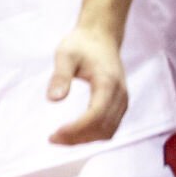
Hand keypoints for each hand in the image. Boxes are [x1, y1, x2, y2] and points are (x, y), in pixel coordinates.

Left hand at [47, 24, 128, 143]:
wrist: (101, 36)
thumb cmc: (81, 44)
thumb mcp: (65, 55)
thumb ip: (60, 76)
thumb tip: (53, 99)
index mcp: (108, 83)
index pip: (96, 115)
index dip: (77, 129)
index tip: (55, 134)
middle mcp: (120, 94)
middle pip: (103, 128)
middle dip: (78, 138)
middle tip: (52, 139)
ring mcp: (123, 100)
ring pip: (108, 131)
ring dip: (85, 139)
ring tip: (60, 138)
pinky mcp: (119, 103)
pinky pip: (110, 126)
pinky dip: (93, 134)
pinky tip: (74, 133)